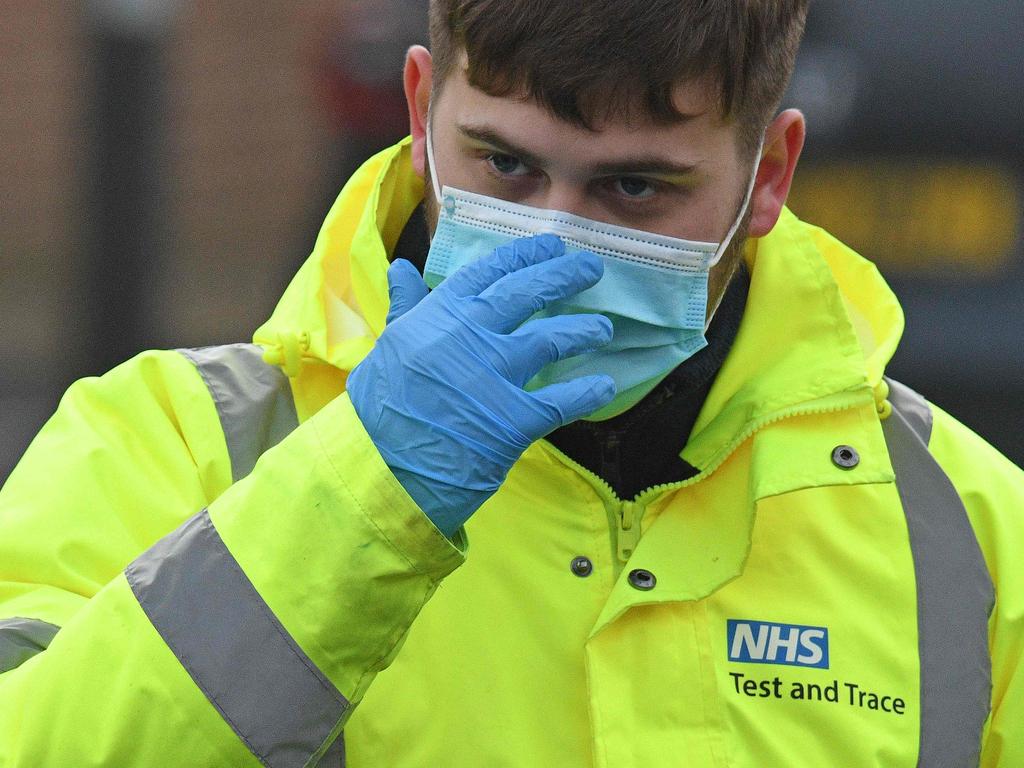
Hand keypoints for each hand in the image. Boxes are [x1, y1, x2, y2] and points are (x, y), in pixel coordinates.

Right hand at [346, 234, 614, 536]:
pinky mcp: (514, 419)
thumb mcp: (388, 346)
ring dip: (583, 331)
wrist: (380, 467)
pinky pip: (563, 400)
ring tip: (602, 328)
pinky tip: (605, 386)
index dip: (525, 254)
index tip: (550, 245)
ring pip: (553, 339)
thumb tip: (403, 268)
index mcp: (441, 314)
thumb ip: (407, 307)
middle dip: (565, 275)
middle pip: (529, 293)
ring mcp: (495, 376)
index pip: (490, 271)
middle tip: (591, 267)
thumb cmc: (380, 408)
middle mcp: (472, 335)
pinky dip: (588, 392)